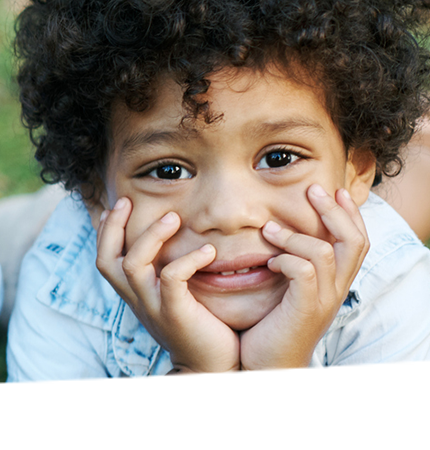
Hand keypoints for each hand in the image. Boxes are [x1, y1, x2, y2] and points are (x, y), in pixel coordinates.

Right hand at [97, 198, 238, 378]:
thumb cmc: (199, 328)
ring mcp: (153, 306)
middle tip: (129, 201)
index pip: (104, 259)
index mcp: (133, 294)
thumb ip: (168, 276)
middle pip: (106, 258)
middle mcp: (136, 299)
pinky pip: (171, 278)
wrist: (210, 368)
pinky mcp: (175, 313)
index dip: (104, 232)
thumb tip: (174, 248)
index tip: (115, 207)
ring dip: (151, 236)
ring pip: (133, 264)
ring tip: (174, 217)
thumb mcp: (174, 299)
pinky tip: (207, 250)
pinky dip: (187, 260)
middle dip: (113, 227)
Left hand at [241, 186, 367, 380]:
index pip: (356, 240)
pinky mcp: (304, 310)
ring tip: (268, 229)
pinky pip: (303, 273)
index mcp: (335, 282)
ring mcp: (323, 300)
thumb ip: (291, 265)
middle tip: (313, 190)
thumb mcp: (287, 291)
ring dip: (295, 235)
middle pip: (353, 240)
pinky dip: (286, 259)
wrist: (269, 367)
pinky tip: (269, 261)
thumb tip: (277, 234)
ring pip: (324, 251)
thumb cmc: (271, 327)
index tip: (332, 190)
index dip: (348, 213)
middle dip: (334, 210)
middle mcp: (336, 289)